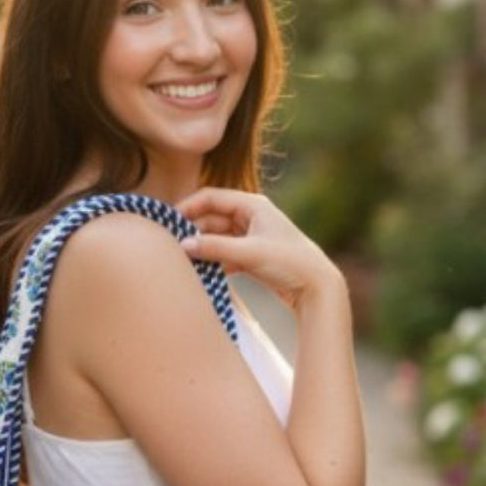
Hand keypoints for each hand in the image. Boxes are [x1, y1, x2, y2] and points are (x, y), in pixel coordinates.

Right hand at [177, 187, 341, 309]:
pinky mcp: (253, 257)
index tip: (167, 222)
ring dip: (202, 248)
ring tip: (183, 261)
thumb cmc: (289, 262)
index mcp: (253, 205)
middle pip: (212, 218)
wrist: (318, 287)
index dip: (187, 207)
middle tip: (171, 245)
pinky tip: (202, 272)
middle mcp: (252, 216)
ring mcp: (252, 237)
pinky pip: (225, 254)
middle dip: (192, 230)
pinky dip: (214, 261)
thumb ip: (214, 248)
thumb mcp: (249, 253)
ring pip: (217, 238)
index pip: (211, 197)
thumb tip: (182, 245)